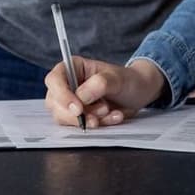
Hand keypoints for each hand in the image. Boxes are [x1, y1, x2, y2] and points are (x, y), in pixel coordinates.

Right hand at [44, 57, 166, 127]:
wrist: (140, 93)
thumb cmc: (128, 80)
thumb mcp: (118, 78)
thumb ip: (99, 84)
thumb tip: (81, 96)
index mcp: (73, 68)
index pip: (54, 80)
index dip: (62, 95)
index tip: (78, 108)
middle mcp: (68, 85)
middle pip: (54, 103)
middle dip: (76, 114)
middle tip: (97, 117)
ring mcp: (72, 102)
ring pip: (64, 118)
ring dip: (88, 120)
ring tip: (109, 112)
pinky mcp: (80, 116)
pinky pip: (79, 126)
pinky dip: (98, 125)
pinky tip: (114, 117)